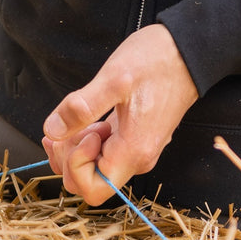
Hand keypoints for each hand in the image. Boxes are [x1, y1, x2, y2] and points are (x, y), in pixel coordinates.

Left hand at [41, 23, 197, 205]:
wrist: (187, 50)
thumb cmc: (157, 61)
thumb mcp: (114, 78)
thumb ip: (82, 107)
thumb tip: (53, 130)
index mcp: (134, 151)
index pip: (93, 189)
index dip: (75, 165)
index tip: (81, 131)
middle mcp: (138, 157)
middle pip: (91, 183)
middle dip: (70, 160)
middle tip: (66, 127)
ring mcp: (138, 147)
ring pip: (97, 169)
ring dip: (77, 150)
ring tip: (75, 119)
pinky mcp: (136, 136)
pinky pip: (105, 153)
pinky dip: (88, 142)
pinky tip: (83, 121)